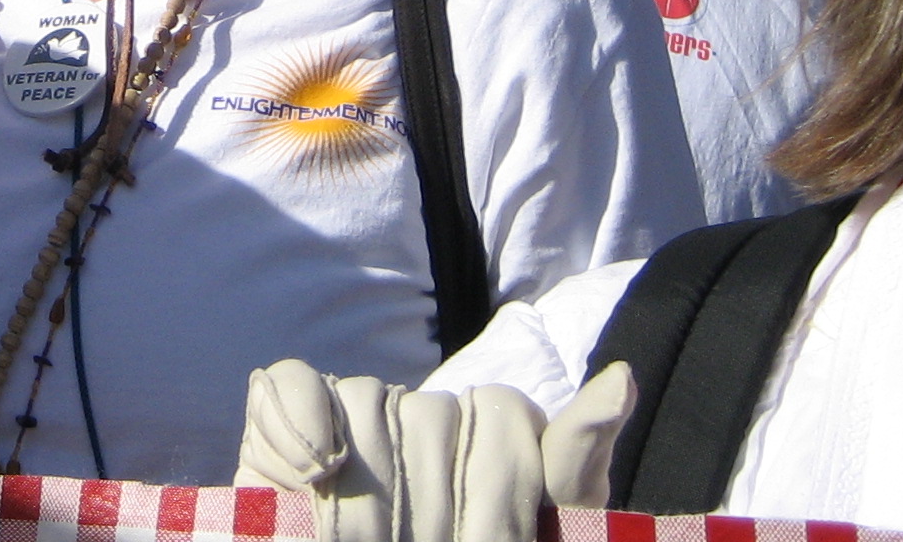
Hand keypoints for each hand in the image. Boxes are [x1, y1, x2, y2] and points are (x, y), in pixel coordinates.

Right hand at [234, 360, 635, 541]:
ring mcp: (352, 423)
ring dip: (367, 491)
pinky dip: (296, 421)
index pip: (502, 415)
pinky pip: (290, 386)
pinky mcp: (280, 435)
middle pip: (432, 415)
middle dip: (432, 503)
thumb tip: (622, 377)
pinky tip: (316, 473)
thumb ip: (576, 457)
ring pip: (366, 402)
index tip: (498, 538)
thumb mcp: (552, 526)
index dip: (500, 485)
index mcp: (491, 442)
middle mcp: (423, 423)